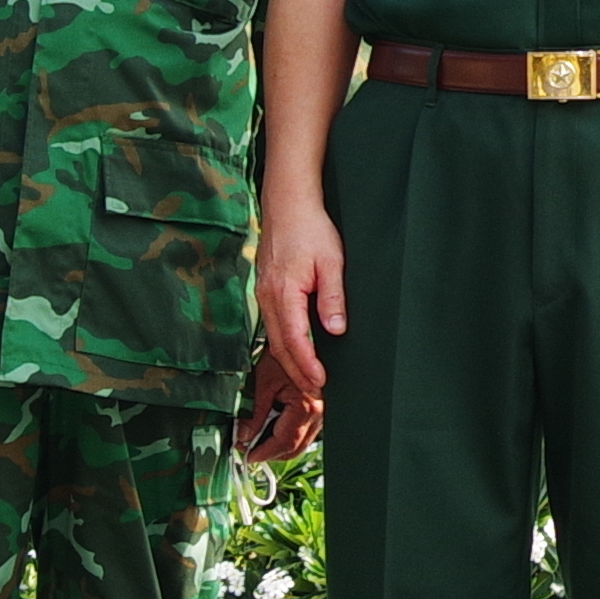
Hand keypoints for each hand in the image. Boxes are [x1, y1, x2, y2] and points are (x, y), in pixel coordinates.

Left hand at [238, 342, 323, 465]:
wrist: (297, 338)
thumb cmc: (282, 354)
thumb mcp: (262, 383)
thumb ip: (254, 415)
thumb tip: (244, 437)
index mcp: (308, 406)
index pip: (285, 442)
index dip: (264, 452)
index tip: (247, 455)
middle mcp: (320, 412)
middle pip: (295, 447)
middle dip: (271, 453)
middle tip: (249, 452)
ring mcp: (321, 412)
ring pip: (301, 441)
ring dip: (279, 445)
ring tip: (256, 441)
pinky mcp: (318, 408)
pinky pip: (304, 431)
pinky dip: (287, 434)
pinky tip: (270, 428)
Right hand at [258, 196, 346, 404]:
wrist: (287, 204)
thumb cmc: (311, 229)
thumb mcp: (331, 261)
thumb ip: (332, 297)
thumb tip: (336, 330)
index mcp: (284, 293)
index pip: (295, 340)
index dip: (308, 366)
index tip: (322, 383)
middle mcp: (268, 298)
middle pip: (280, 347)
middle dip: (297, 373)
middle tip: (317, 394)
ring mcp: (263, 295)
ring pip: (274, 339)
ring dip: (290, 362)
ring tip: (309, 381)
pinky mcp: (265, 291)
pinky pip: (273, 326)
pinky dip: (284, 345)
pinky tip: (296, 354)